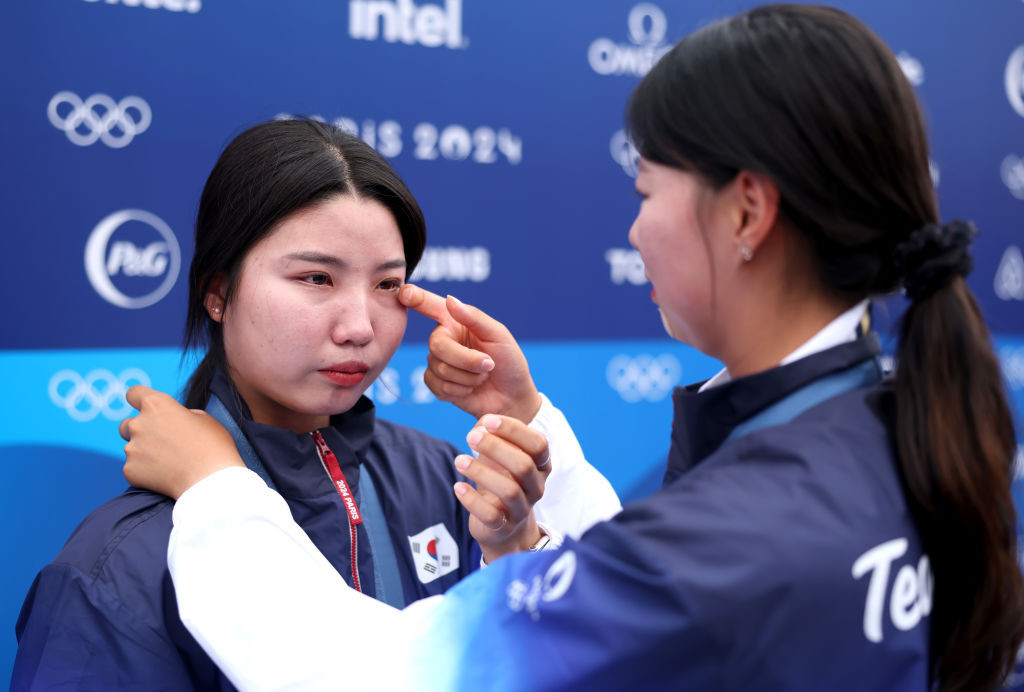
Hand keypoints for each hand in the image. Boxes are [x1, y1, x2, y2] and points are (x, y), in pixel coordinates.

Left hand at [119, 385, 244, 499]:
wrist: (210, 481)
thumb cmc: (214, 446)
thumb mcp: (204, 419)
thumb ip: (182, 414)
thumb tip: (173, 420)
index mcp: (157, 404)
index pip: (134, 393)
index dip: (138, 400)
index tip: (144, 408)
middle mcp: (139, 423)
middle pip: (127, 424)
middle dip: (140, 432)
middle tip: (162, 443)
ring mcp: (131, 448)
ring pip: (132, 448)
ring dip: (145, 453)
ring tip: (169, 464)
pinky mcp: (130, 470)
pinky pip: (135, 468)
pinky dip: (146, 472)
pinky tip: (167, 476)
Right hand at [399, 284, 541, 422]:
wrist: (512, 397)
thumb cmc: (509, 362)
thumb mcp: (499, 336)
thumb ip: (474, 317)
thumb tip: (450, 299)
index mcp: (456, 321)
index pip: (433, 306)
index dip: (418, 299)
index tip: (406, 292)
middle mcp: (444, 339)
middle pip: (437, 345)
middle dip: (466, 359)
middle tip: (488, 365)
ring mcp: (438, 362)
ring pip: (440, 368)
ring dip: (469, 377)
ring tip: (482, 376)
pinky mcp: (437, 385)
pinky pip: (438, 386)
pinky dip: (461, 390)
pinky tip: (471, 388)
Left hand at [451, 414, 550, 562]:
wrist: (504, 527)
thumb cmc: (502, 481)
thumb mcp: (500, 458)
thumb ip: (493, 437)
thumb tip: (481, 425)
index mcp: (541, 466)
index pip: (538, 444)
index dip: (514, 430)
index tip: (488, 420)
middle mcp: (536, 487)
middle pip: (524, 465)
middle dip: (496, 448)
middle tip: (470, 437)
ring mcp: (522, 510)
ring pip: (509, 491)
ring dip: (481, 472)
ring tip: (459, 460)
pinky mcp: (504, 527)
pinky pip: (491, 515)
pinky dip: (473, 500)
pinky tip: (458, 487)